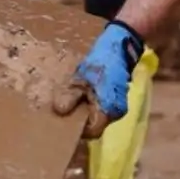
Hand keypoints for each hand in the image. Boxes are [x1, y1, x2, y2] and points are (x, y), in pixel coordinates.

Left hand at [54, 21, 145, 138]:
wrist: (120, 46)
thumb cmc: (102, 62)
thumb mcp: (82, 77)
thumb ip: (71, 96)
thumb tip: (59, 111)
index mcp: (109, 110)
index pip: (92, 132)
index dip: (77, 129)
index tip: (65, 118)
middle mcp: (115, 113)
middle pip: (94, 126)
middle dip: (78, 119)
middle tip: (64, 109)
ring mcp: (117, 106)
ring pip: (96, 117)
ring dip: (83, 110)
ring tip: (71, 99)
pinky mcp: (115, 99)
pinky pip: (99, 108)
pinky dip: (89, 104)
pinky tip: (80, 94)